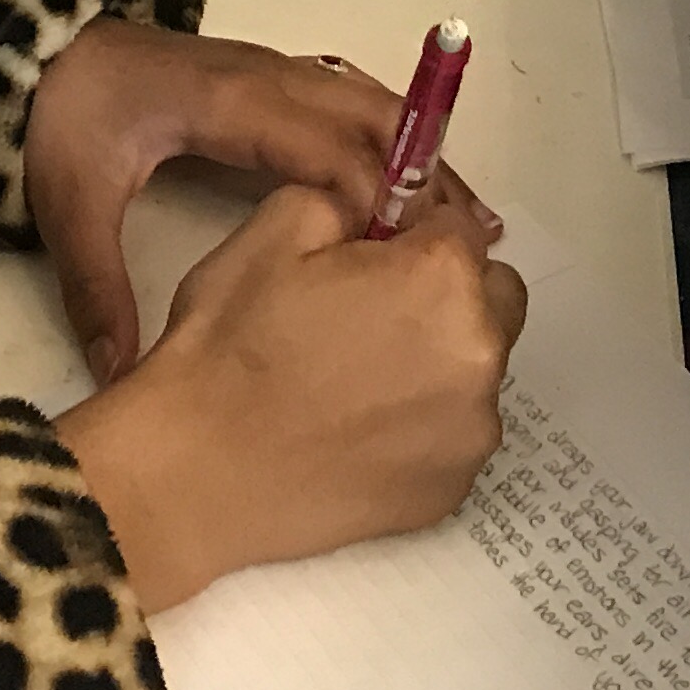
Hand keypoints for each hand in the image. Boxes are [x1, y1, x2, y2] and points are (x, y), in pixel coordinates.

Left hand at [23, 19, 497, 383]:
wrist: (39, 52)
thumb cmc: (61, 119)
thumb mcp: (69, 205)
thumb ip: (96, 289)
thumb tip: (119, 375)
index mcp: (227, 107)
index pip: (324, 149)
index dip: (375, 200)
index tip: (411, 263)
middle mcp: (265, 81)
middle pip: (369, 119)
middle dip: (426, 176)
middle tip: (475, 242)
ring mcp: (273, 74)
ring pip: (369, 104)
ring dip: (423, 154)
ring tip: (470, 219)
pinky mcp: (271, 81)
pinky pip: (352, 102)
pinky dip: (398, 139)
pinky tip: (419, 184)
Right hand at [53, 181, 528, 610]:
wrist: (197, 475)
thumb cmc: (231, 344)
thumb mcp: (274, 228)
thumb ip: (349, 199)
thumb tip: (380, 213)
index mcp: (442, 278)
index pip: (459, 224)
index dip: (413, 232)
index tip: (373, 253)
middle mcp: (479, 352)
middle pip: (492, 296)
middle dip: (447, 292)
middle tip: (372, 313)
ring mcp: (472, 430)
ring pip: (475, 367)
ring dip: (439, 359)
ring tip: (356, 381)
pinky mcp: (454, 489)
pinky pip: (456, 431)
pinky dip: (424, 423)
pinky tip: (358, 432)